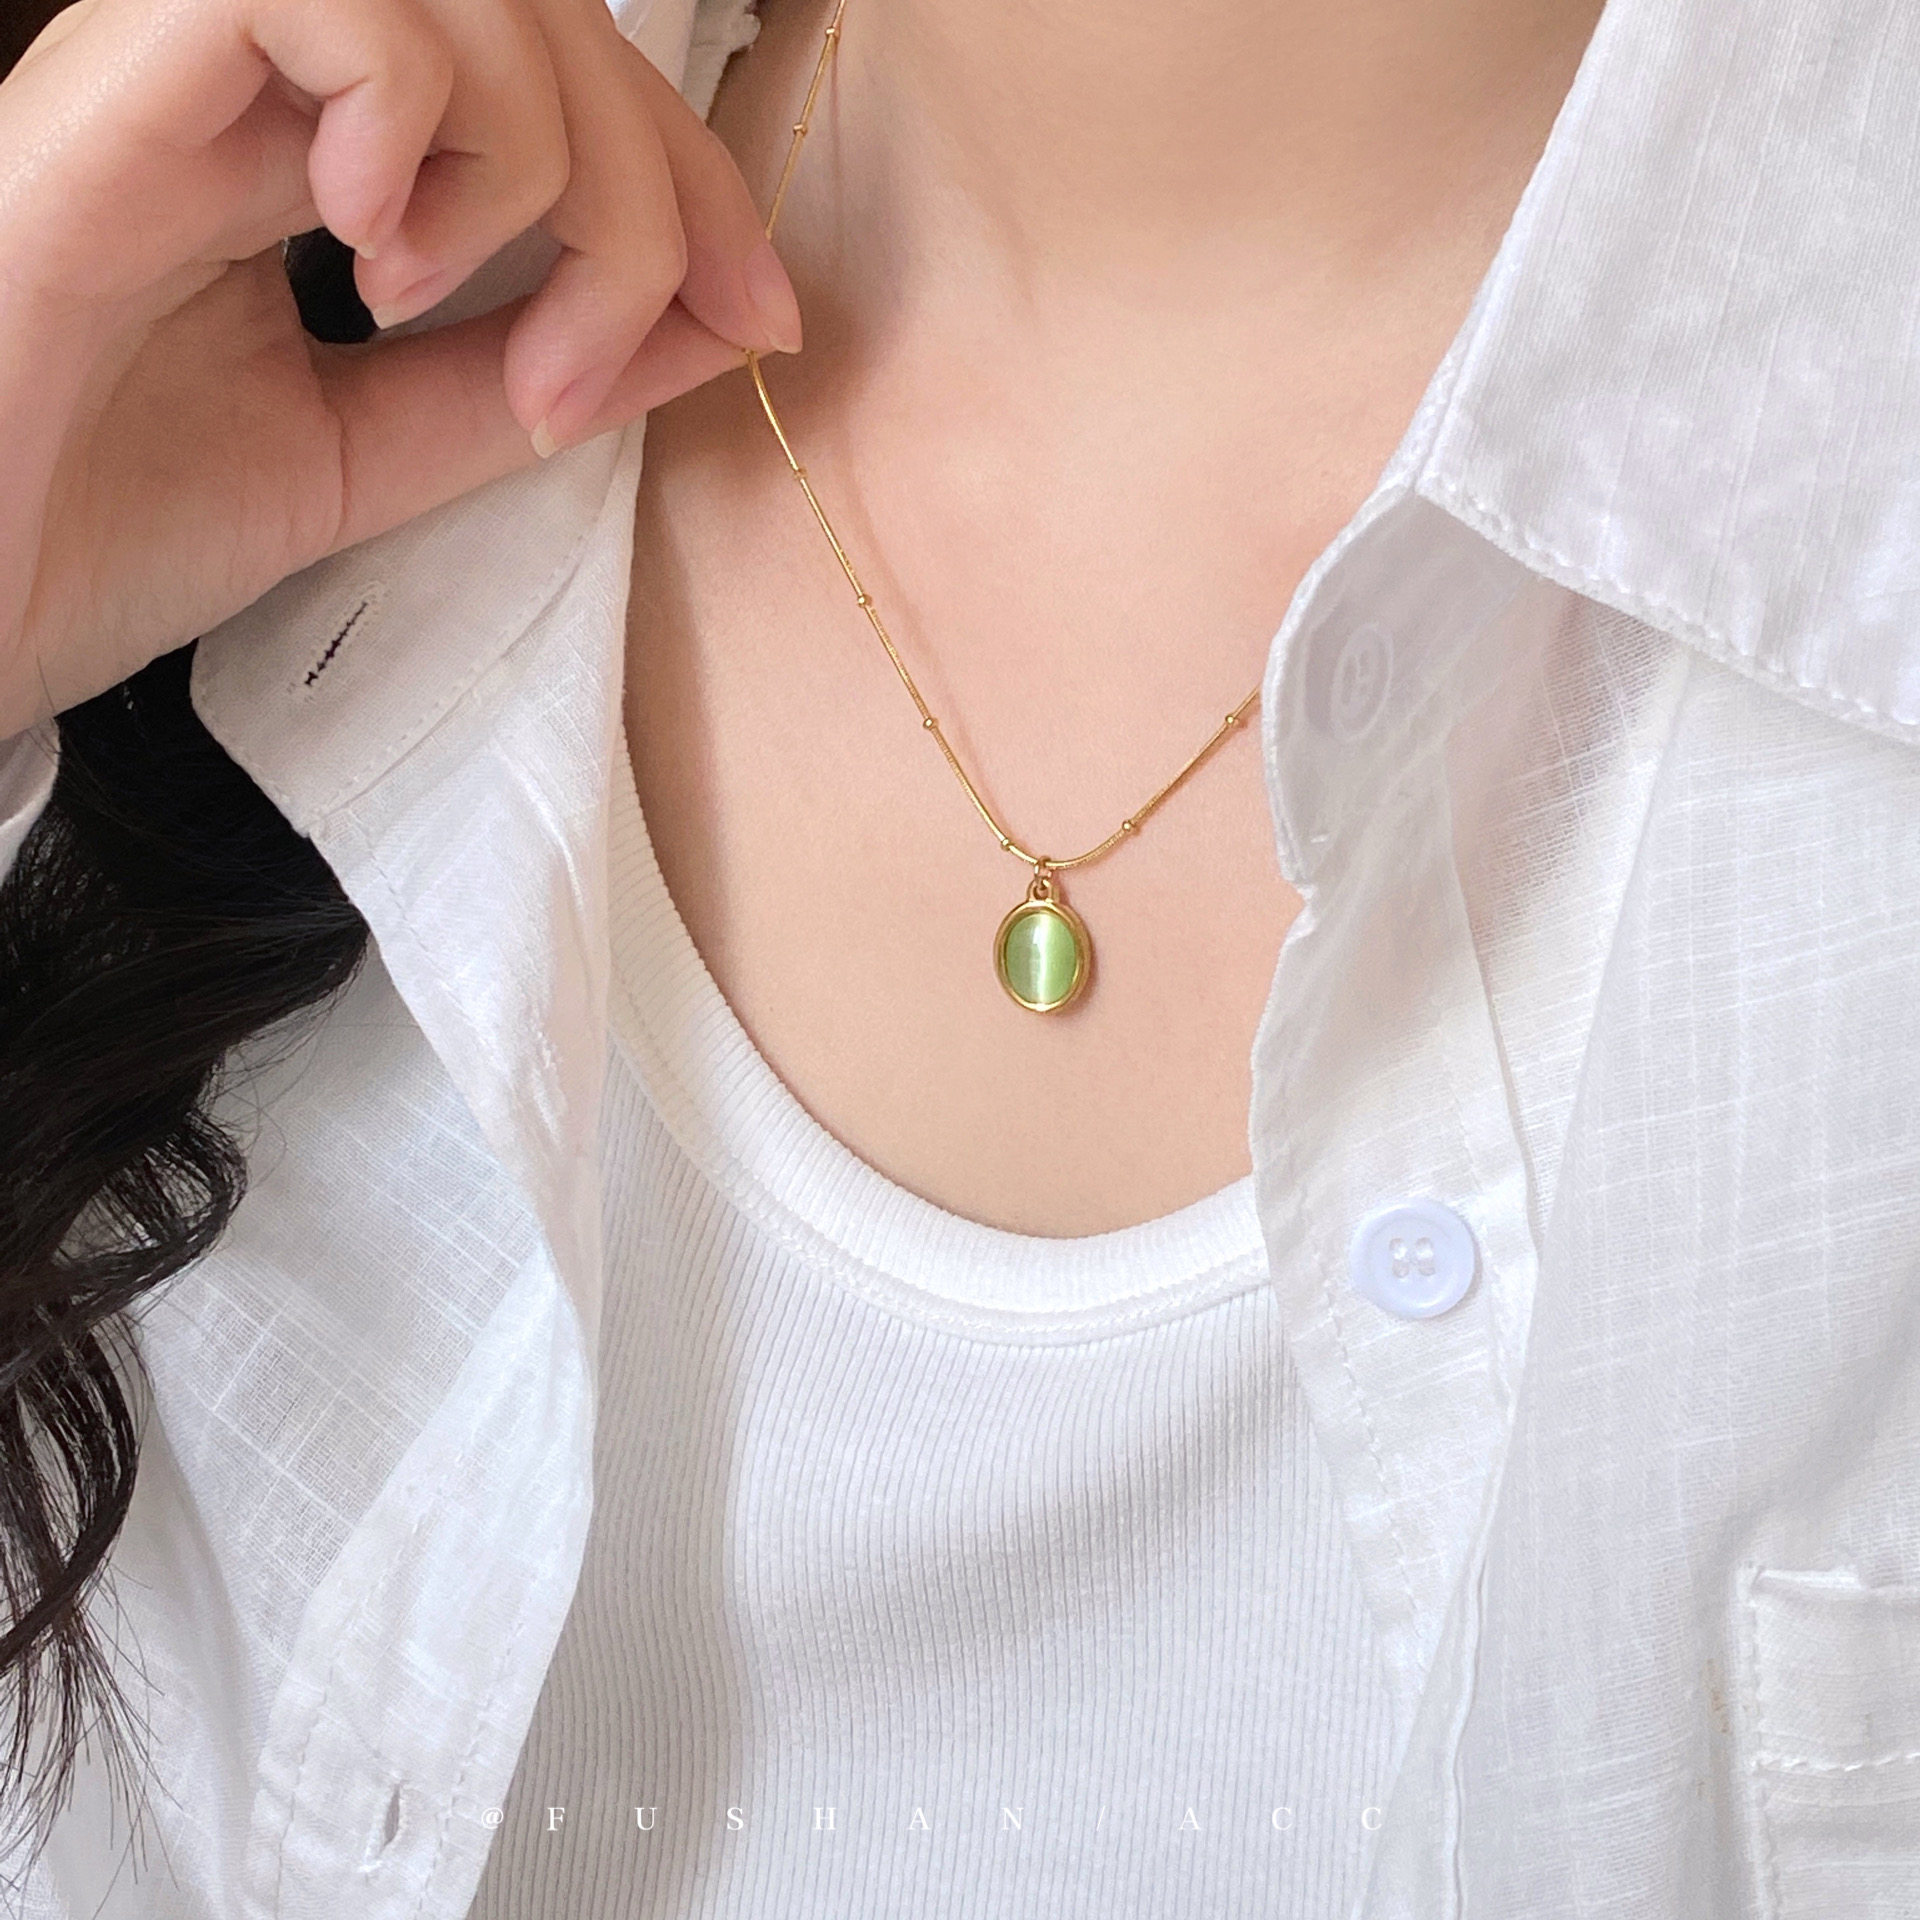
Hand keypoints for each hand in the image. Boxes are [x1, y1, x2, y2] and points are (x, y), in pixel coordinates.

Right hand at [0, 0, 798, 733]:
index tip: (758, 315)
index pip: (550, 76)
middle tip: (618, 345)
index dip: (687, 173)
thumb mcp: (365, 461)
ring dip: (531, 151)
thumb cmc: (96, 533)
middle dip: (650, 173)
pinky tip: (369, 236)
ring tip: (441, 305)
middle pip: (531, 7)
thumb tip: (716, 324)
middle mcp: (251, 87)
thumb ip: (517, 383)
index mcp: (311, 160)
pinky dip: (406, 101)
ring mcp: (174, 71)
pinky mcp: (105, 86)